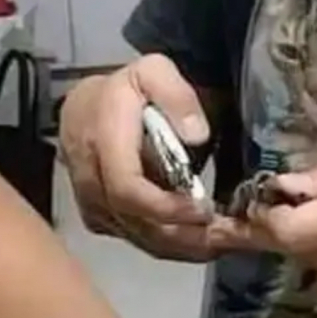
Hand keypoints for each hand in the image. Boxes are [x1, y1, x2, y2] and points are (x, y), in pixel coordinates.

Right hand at [59, 54, 232, 260]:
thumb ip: (175, 95)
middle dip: (185, 235)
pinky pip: (136, 239)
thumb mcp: (153, 71)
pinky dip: (172, 246)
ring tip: (224, 241)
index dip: (166, 207)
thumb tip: (196, 135)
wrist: (87, 106)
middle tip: (228, 235)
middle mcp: (91, 180)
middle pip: (136, 223)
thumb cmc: (127, 89)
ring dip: (183, 246)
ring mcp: (92, 204)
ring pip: (138, 238)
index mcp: (103, 141)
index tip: (204, 210)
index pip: (127, 189)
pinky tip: (203, 242)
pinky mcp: (100, 218)